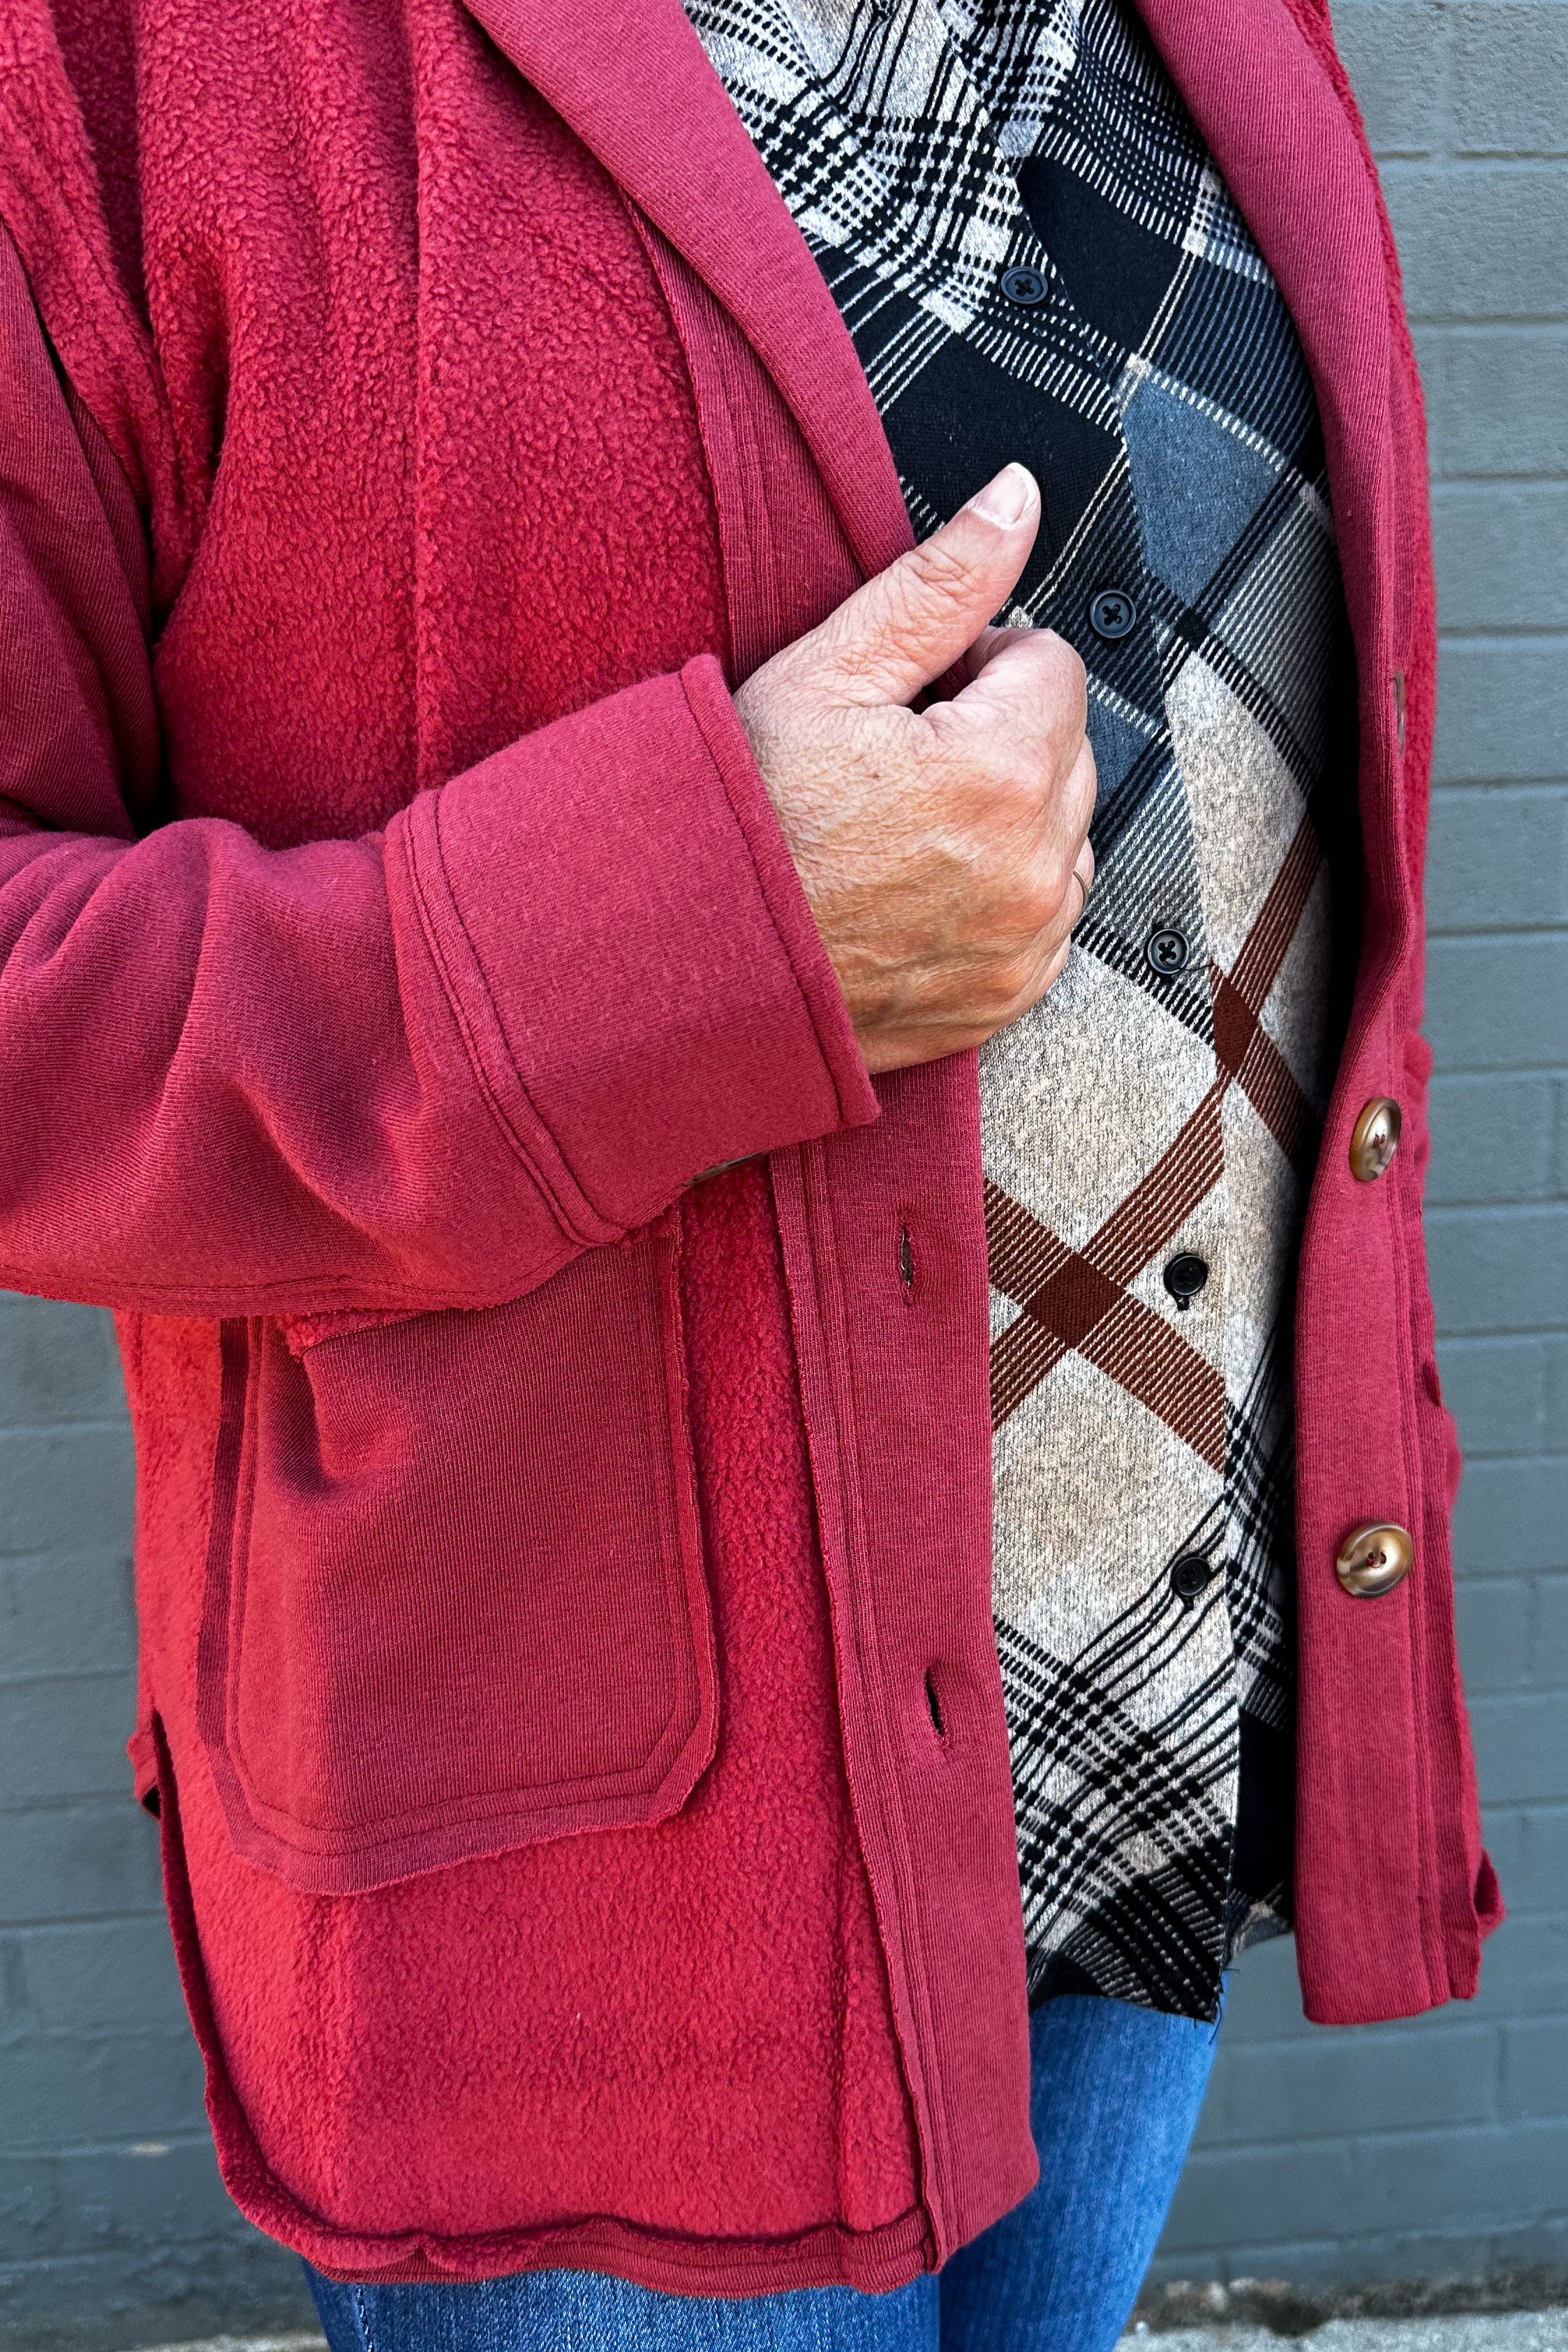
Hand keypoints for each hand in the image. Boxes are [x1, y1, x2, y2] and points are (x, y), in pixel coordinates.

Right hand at [734, 462, 1094, 1073]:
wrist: (687, 961)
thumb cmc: (741, 822)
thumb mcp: (826, 674)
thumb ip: (941, 582)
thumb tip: (1017, 498)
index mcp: (1001, 769)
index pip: (1051, 662)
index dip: (974, 664)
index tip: (910, 698)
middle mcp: (1032, 865)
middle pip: (1066, 747)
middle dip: (998, 736)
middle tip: (894, 762)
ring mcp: (1024, 941)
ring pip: (1064, 834)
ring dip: (1009, 817)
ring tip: (903, 827)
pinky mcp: (1007, 994)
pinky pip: (1046, 917)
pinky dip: (1000, 895)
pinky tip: (918, 886)